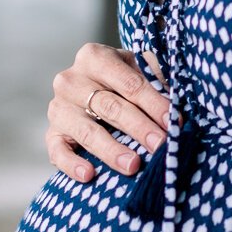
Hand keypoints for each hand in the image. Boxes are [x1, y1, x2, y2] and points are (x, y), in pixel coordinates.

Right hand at [46, 42, 179, 182]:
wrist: (91, 89)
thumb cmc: (123, 80)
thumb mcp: (139, 69)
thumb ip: (157, 77)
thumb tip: (179, 100)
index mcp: (94, 56)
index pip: (129, 82)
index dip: (154, 103)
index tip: (173, 121)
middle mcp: (71, 79)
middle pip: (110, 107)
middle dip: (139, 127)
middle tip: (160, 145)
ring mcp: (59, 108)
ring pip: (88, 131)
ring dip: (112, 150)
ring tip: (134, 165)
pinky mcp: (52, 133)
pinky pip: (58, 151)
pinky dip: (72, 164)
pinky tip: (89, 175)